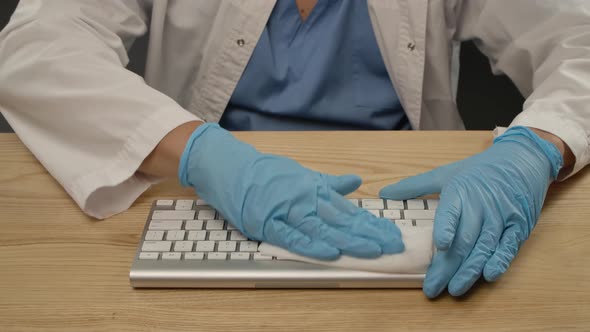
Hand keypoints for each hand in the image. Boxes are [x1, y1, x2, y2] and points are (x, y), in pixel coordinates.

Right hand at [178, 123, 403, 259]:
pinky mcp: (267, 222)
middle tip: (392, 244)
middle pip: (342, 219)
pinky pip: (292, 236)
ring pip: (323, 228)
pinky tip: (330, 251)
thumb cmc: (266, 173)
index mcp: (315, 188)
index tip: (391, 233)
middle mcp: (305, 198)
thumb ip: (329, 183)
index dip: (371, 223)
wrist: (230, 166)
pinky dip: (311, 244)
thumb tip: (356, 181)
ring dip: (349, 240)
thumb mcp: (301, 174)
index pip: (348, 209)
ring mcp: (286, 210)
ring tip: (372, 250)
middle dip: (369, 233)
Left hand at [379, 126, 562, 296]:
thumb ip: (414, 186)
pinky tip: (488, 275)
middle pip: (464, 240)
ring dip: (469, 271)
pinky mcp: (518, 227)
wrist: (520, 161)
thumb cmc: (478, 170)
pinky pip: (508, 247)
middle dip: (448, 266)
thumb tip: (384, 193)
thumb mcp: (445, 173)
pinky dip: (499, 262)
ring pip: (484, 248)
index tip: (440, 245)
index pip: (452, 212)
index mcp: (461, 191)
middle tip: (432, 287)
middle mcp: (481, 206)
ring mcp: (501, 217)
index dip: (447, 229)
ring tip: (454, 289)